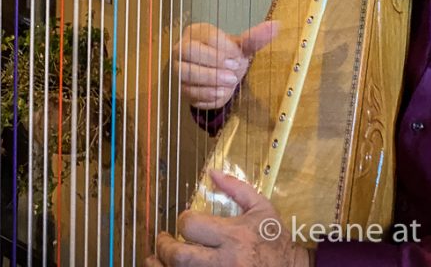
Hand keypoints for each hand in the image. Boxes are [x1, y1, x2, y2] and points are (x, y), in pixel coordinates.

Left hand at [147, 170, 311, 266]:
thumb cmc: (275, 240)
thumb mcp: (262, 208)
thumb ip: (237, 188)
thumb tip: (212, 172)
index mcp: (233, 235)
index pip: (191, 226)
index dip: (182, 221)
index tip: (184, 221)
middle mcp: (225, 260)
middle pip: (179, 257)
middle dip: (164, 248)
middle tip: (162, 242)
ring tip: (155, 260)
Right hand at [175, 20, 278, 108]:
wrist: (218, 73)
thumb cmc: (227, 54)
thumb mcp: (240, 46)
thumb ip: (255, 37)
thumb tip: (277, 25)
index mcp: (197, 32)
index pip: (205, 36)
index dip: (223, 48)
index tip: (239, 57)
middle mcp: (182, 48)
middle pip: (188, 52)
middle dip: (213, 63)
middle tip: (233, 72)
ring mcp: (179, 69)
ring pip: (185, 73)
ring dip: (210, 80)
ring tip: (230, 83)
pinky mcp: (182, 88)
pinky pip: (190, 92)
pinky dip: (207, 95)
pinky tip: (222, 93)